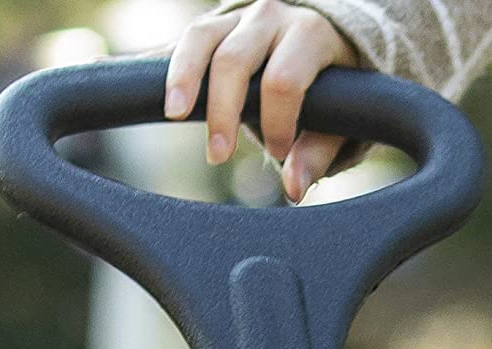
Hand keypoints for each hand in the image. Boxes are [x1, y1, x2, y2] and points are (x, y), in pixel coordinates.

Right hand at [163, 1, 360, 201]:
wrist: (325, 39)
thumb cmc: (332, 88)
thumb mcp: (338, 122)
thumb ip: (316, 155)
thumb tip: (292, 188)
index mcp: (310, 35)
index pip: (283, 81)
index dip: (277, 123)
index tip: (279, 152)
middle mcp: (273, 16)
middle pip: (235, 59)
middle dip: (223, 111)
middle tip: (218, 156)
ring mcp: (241, 15)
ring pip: (201, 37)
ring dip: (183, 78)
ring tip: (173, 115)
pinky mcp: (218, 23)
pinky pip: (187, 39)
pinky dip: (169, 64)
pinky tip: (153, 89)